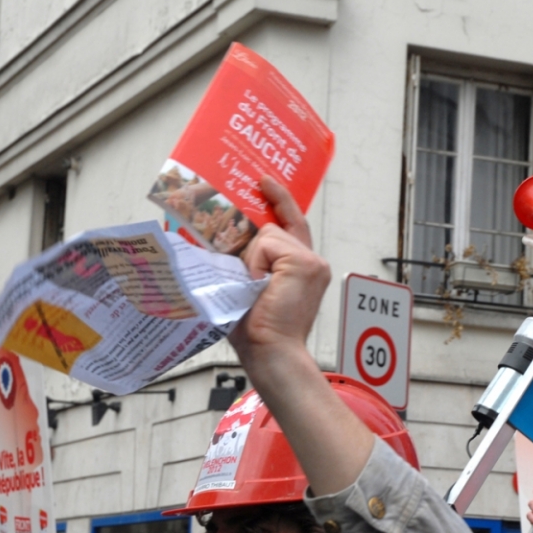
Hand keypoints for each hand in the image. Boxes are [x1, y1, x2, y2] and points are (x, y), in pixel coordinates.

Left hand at [230, 175, 327, 371]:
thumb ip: (248, 261)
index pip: (292, 224)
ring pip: (268, 234)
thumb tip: (218, 236)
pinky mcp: (306, 264)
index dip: (280, 200)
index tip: (265, 181)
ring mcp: (313, 262)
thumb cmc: (255, 329)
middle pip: (273, 227)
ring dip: (252, 259)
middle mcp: (314, 262)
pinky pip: (268, 244)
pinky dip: (256, 263)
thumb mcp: (249, 285)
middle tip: (247, 262)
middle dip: (253, 245)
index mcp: (303, 268)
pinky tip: (261, 285)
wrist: (270, 351)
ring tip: (255, 289)